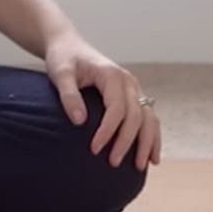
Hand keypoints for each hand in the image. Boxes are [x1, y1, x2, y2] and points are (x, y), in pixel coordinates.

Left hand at [44, 33, 161, 170]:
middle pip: (136, 115)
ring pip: (149, 118)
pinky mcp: (132, 96)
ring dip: (147, 142)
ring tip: (140, 166)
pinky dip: (152, 136)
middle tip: (113, 163)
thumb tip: (80, 121)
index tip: (95, 149)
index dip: (108, 130)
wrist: (68, 45)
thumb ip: (69, 95)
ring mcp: (133, 88)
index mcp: (112, 74)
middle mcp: (128, 81)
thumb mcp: (60, 73)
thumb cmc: (63, 58)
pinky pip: (148, 118)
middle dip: (127, 141)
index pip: (116, 108)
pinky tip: (152, 157)